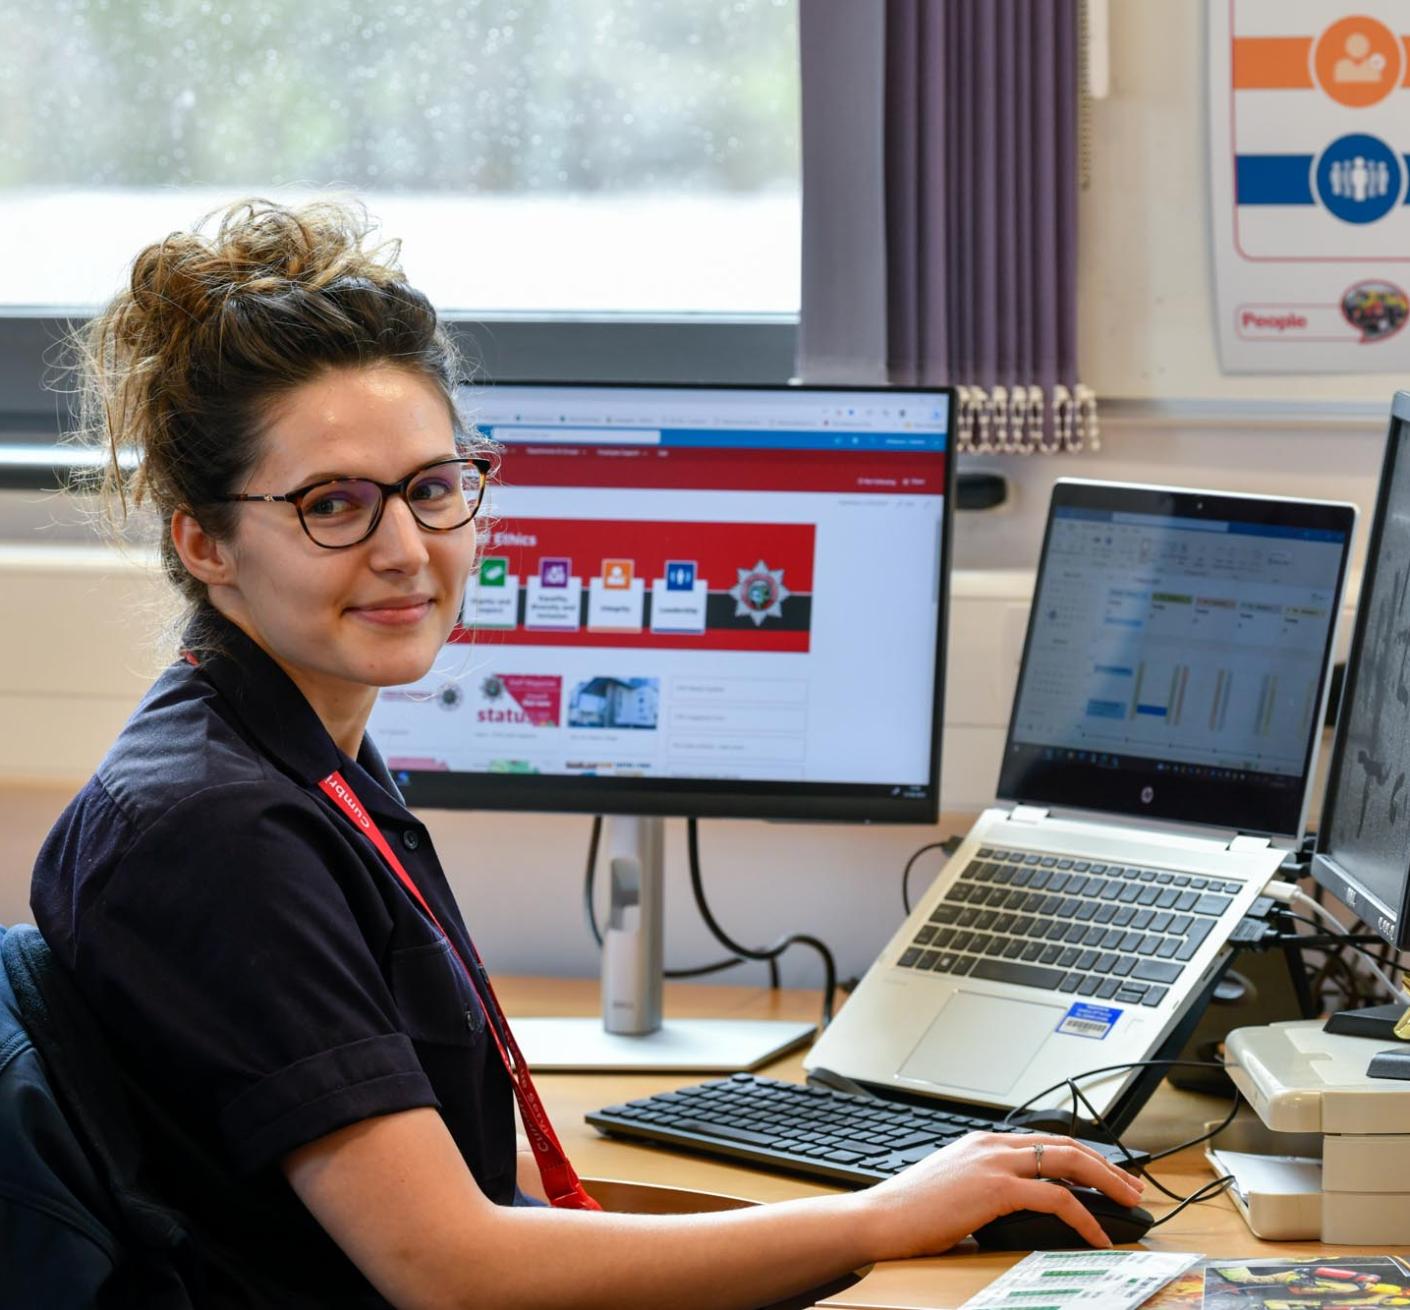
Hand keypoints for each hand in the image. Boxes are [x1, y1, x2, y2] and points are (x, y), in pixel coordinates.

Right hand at [856, 1131, 1145, 1258]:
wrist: (880, 1218)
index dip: (1084, 1155)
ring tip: (1129, 1203)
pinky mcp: (996, 1188)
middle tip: (1133, 1186)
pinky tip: (1097, 1235)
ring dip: (1106, 1182)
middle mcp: (993, 1145)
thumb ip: (986, 1187)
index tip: (1107, 1173)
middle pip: (1065, 1145)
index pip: (1047, 1140)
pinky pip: (1056, 1197)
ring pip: (1068, 1163)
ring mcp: (995, 1163)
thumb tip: (1016, 1207)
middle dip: (1107, 1165)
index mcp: (983, 1143)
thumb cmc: (910, 1212)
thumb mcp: (954, 1189)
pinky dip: (1084, 1216)